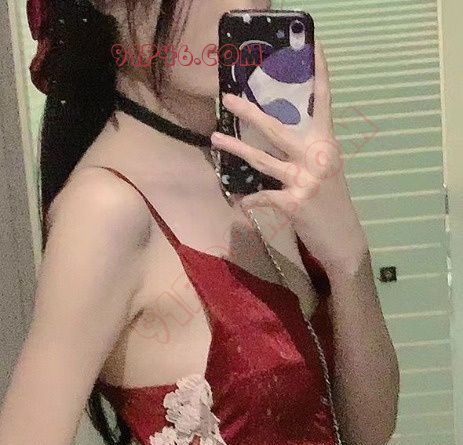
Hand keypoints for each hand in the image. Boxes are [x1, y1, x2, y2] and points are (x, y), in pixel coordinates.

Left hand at [211, 40, 367, 274]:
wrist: (344, 241)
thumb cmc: (332, 204)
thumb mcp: (327, 170)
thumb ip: (309, 151)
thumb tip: (281, 137)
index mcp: (326, 144)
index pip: (324, 103)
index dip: (320, 75)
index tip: (316, 48)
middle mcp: (317, 157)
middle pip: (278, 129)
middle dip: (250, 112)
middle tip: (228, 97)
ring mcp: (305, 180)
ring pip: (262, 160)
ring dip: (236, 149)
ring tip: (215, 138)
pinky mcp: (294, 204)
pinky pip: (264, 197)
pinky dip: (250, 201)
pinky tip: (240, 202)